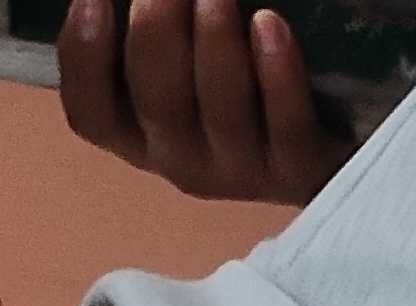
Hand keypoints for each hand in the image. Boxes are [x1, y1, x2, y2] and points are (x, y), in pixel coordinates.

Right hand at [61, 0, 347, 207]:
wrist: (333, 144)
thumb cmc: (244, 83)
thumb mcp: (185, 58)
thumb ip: (159, 26)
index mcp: (141, 133)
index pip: (91, 113)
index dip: (82, 58)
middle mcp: (184, 160)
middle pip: (157, 100)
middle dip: (156, 30)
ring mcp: (243, 171)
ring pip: (219, 110)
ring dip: (215, 42)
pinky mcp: (301, 169)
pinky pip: (286, 125)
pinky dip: (277, 73)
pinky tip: (271, 24)